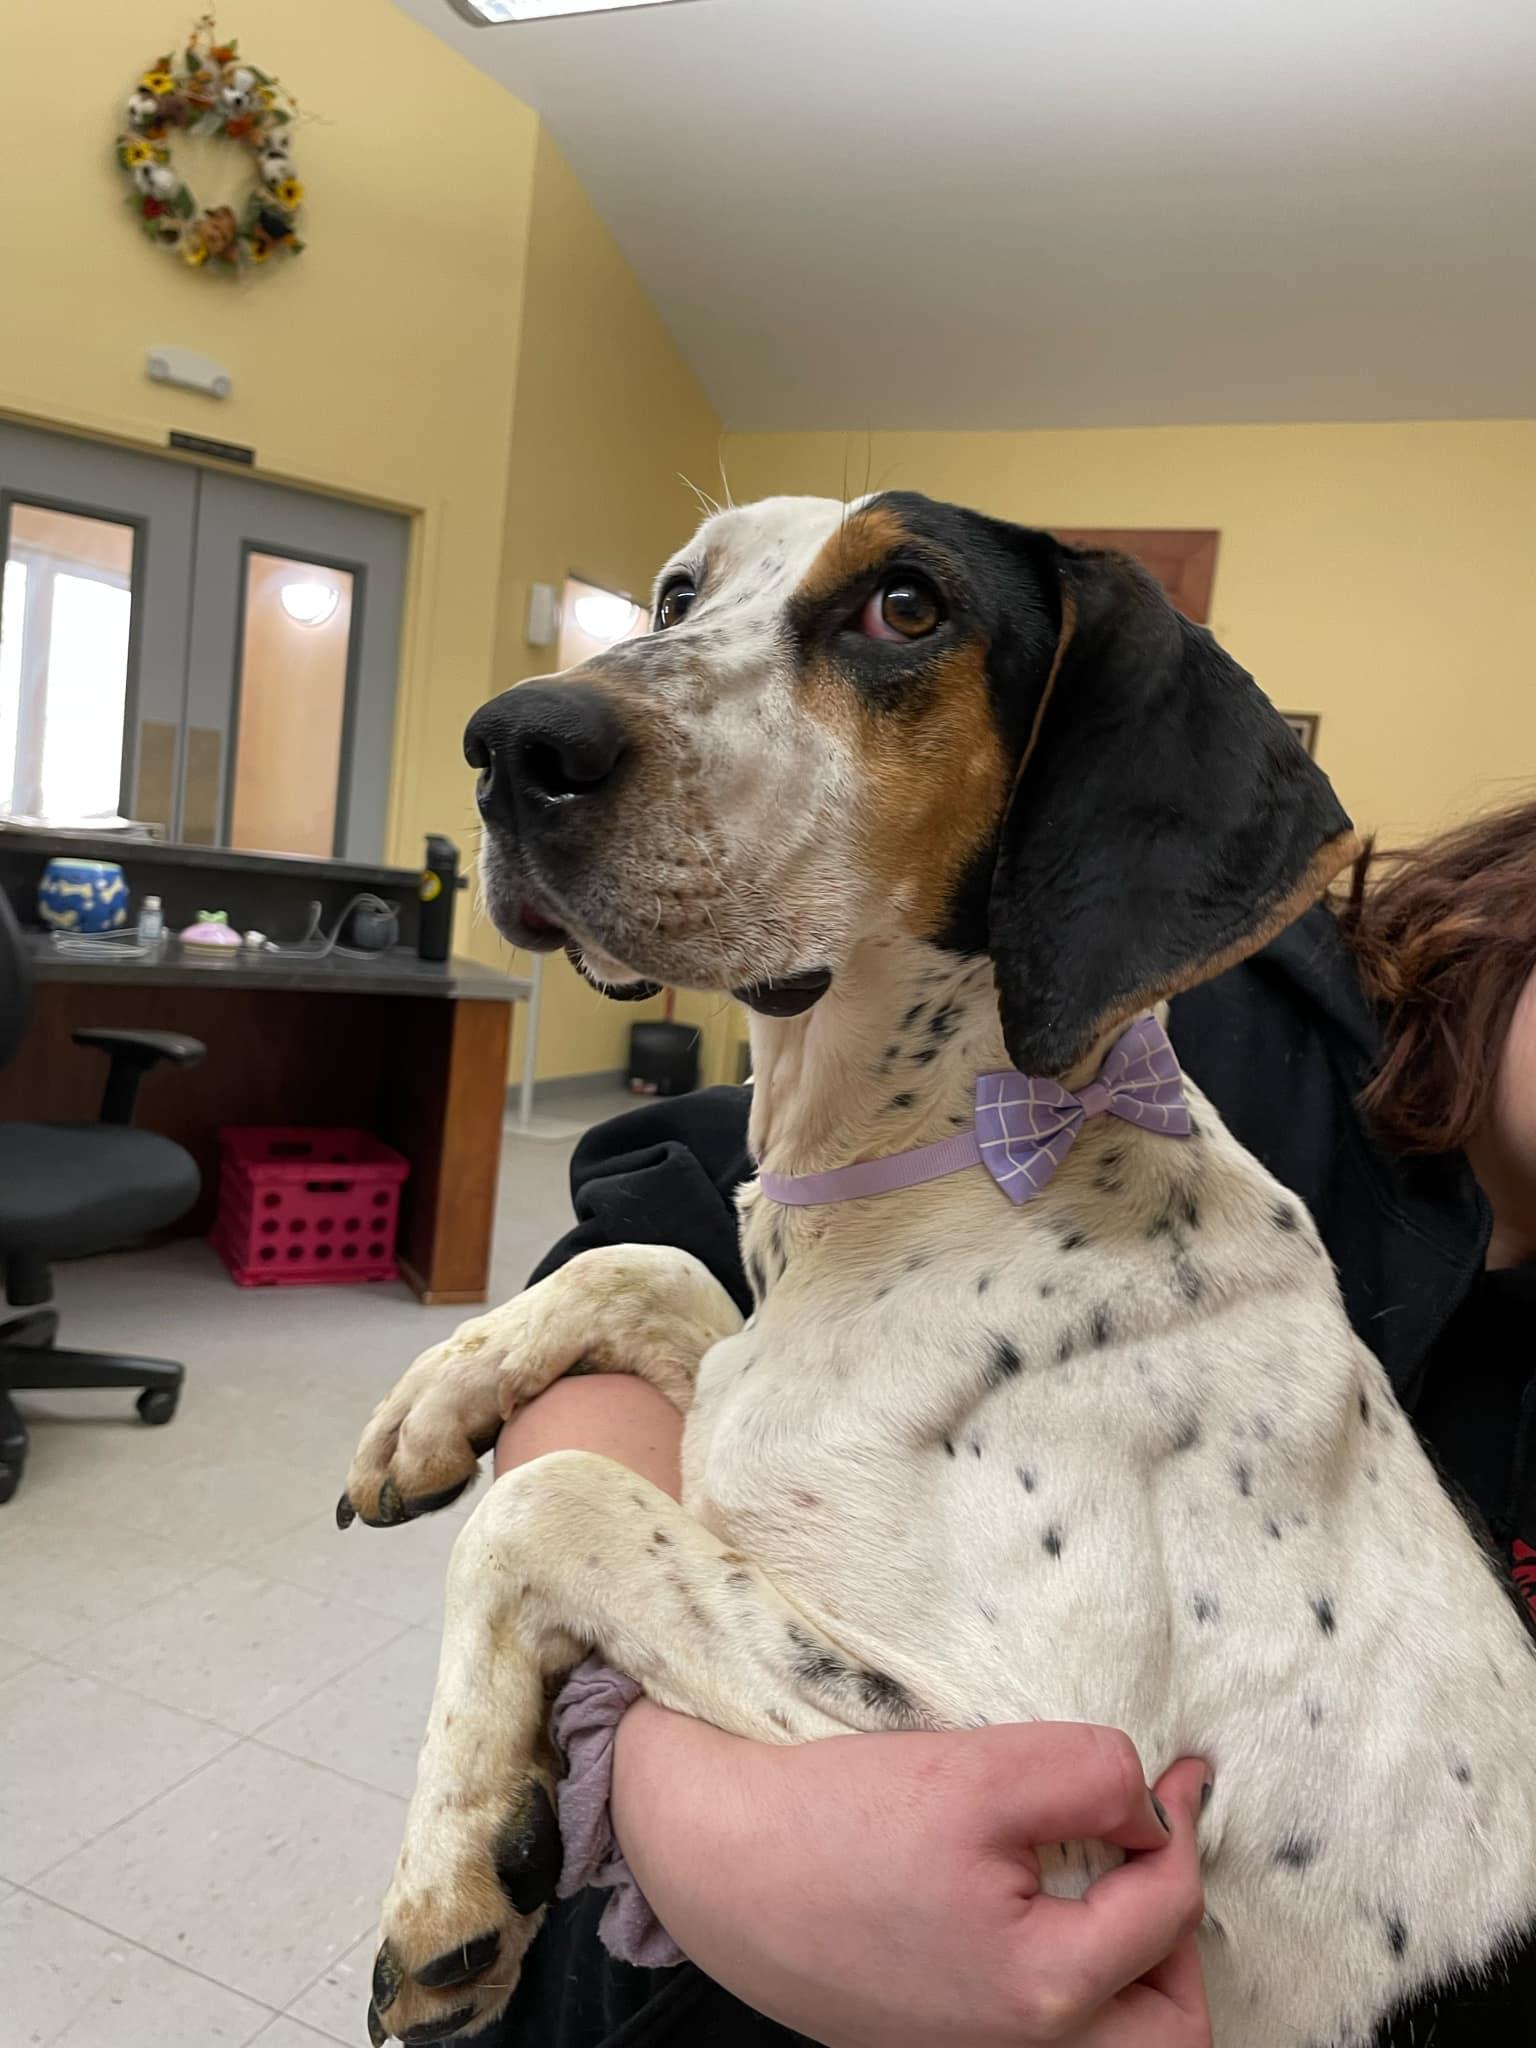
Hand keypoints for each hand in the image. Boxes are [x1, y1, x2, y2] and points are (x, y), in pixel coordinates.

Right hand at [613, 1706, 1209, 2047]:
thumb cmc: (833, 1816)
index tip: (1179, 1770)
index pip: (1169, 1909)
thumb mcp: (977, 1770)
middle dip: (1178, 1937)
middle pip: (1167, 2027)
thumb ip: (1090, 1779)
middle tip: (1150, 1853)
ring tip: (1104, 1887)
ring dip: (1131, 1970)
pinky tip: (1033, 1911)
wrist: (710, 1857)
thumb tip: (1147, 1811)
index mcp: (1044, 1993)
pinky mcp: (929, 2038)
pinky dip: (1068, 1982)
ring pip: (1107, 2043)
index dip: (1183, 1823)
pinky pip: (1036, 2032)